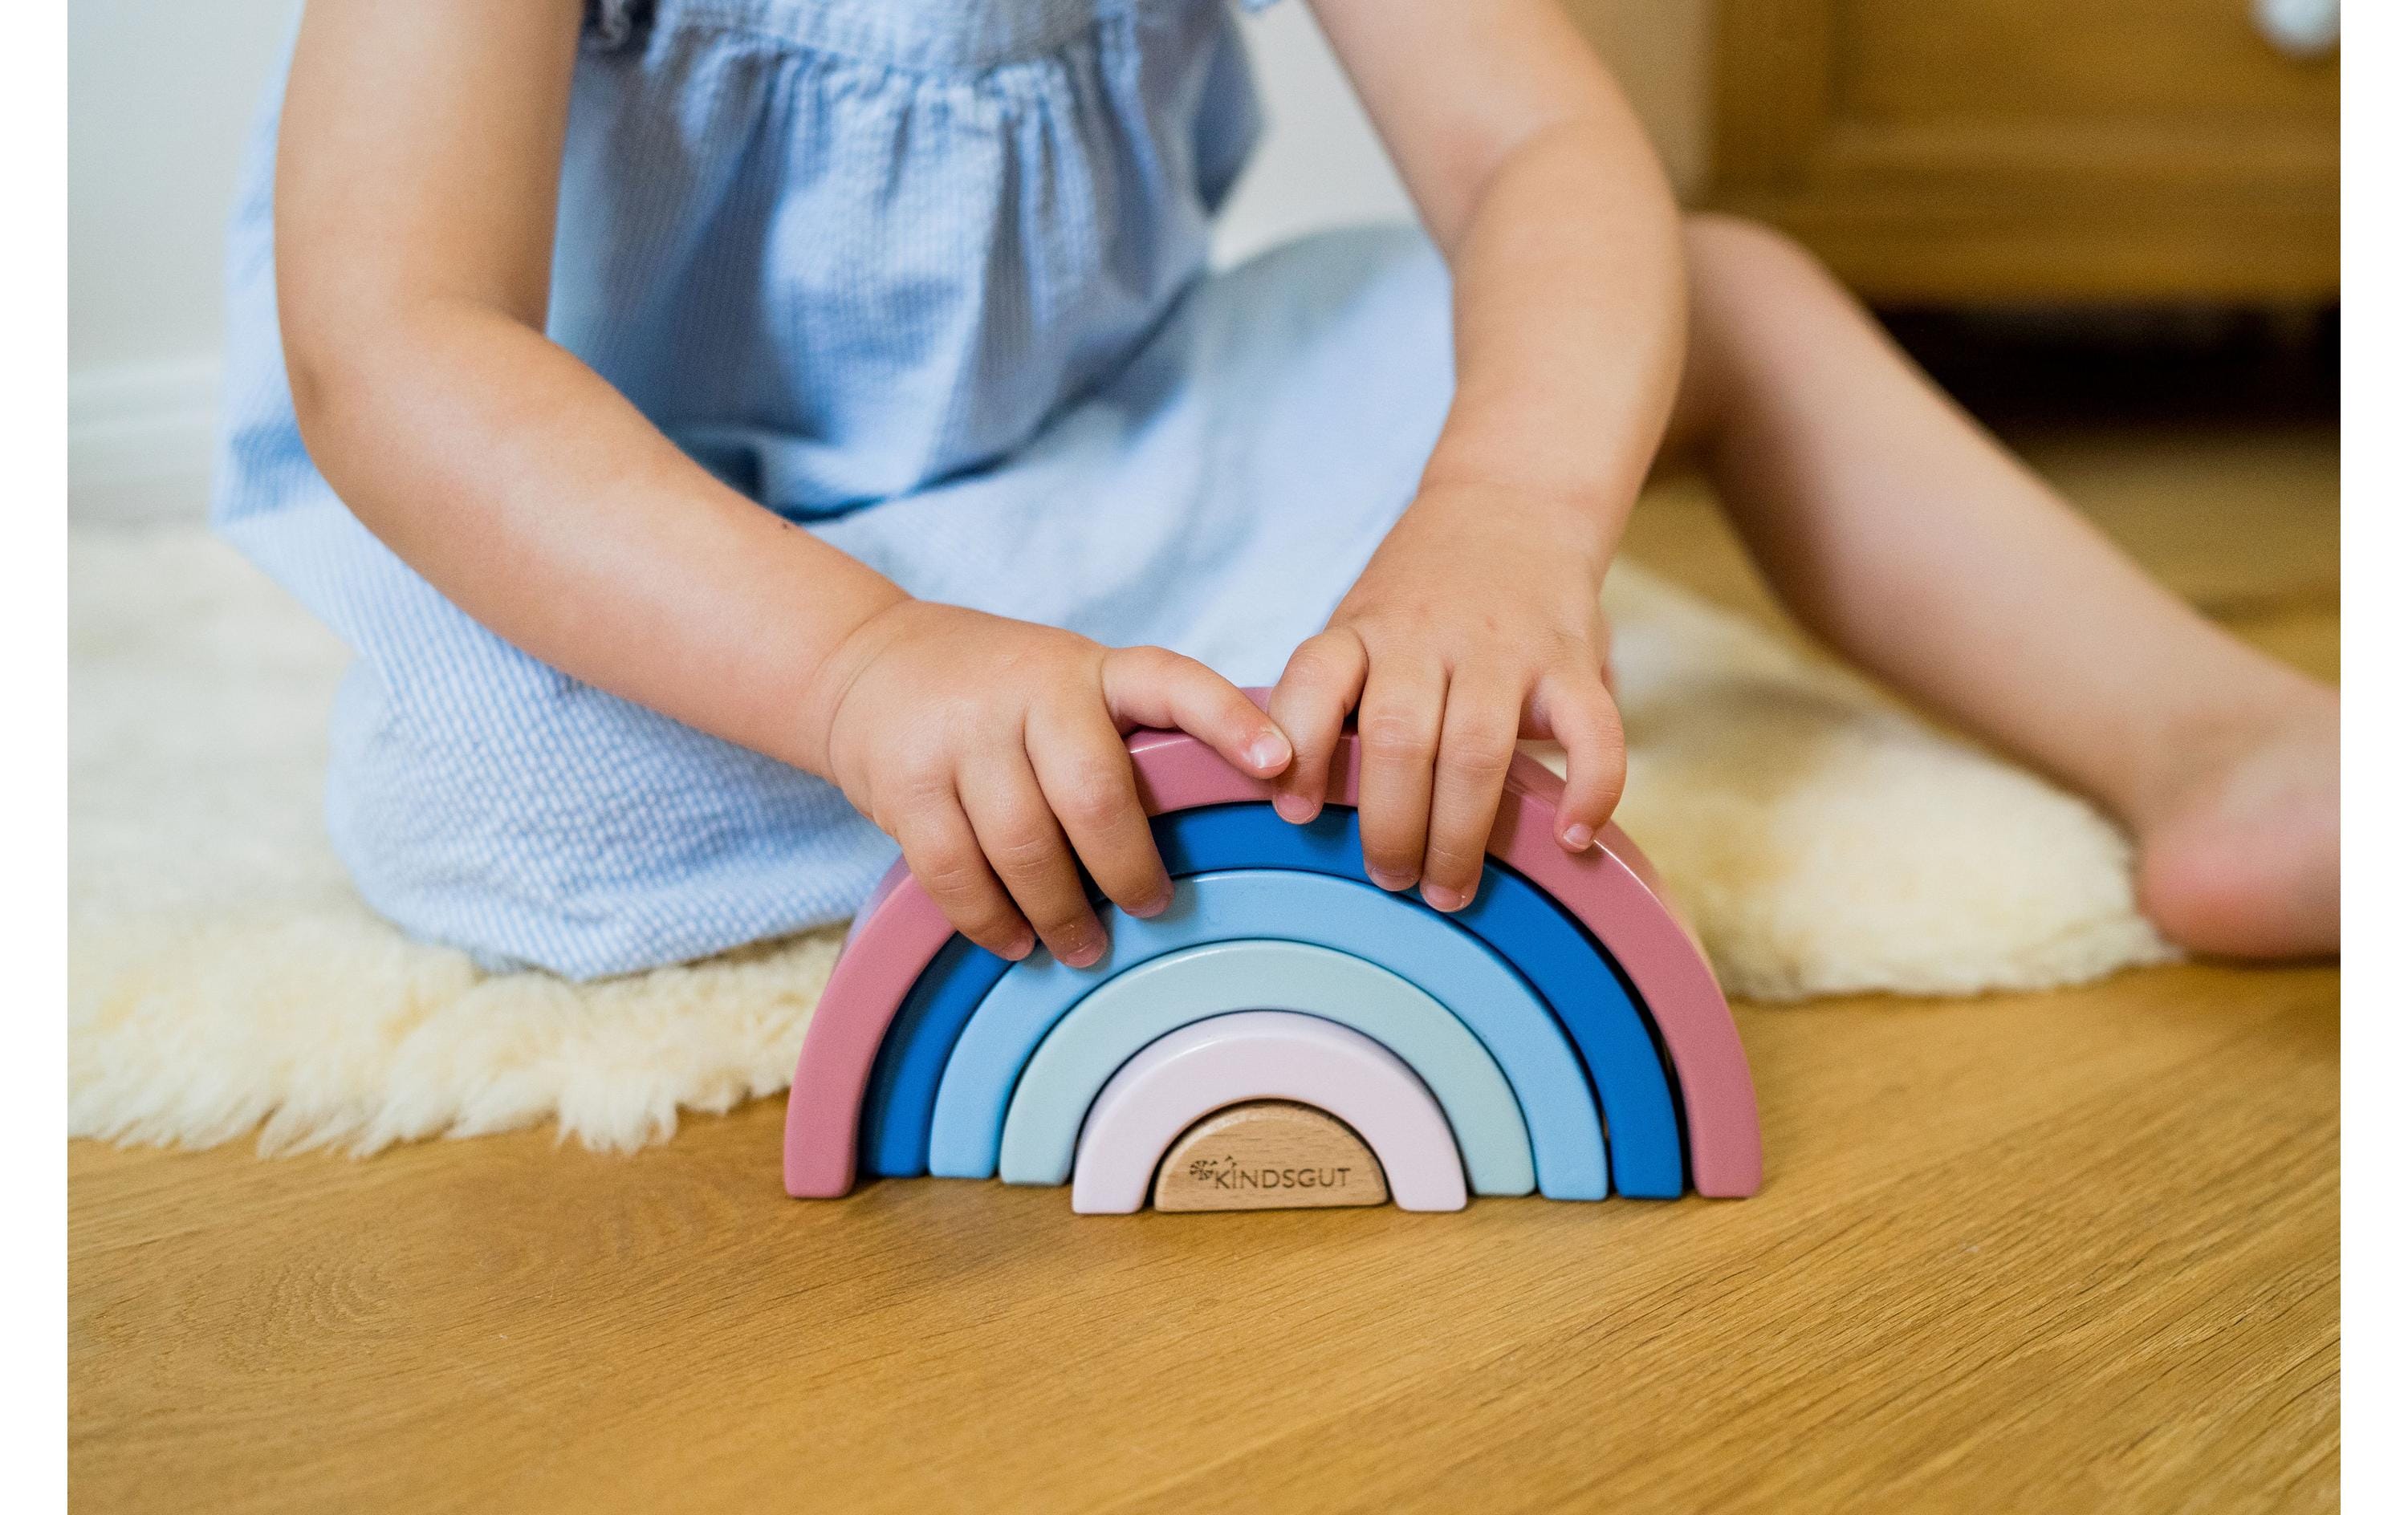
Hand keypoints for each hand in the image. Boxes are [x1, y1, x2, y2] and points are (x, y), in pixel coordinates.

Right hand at [806, 602, 1293, 964]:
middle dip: (1128, 869)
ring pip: (1025, 845)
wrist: (868, 662)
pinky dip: (990, 920)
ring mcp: (962, 734)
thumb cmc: (999, 694)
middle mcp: (1030, 691)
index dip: (1229, 721)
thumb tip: (1225, 822)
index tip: (1279, 764)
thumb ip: (1128, 734)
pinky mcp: (904, 780)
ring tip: (1081, 945)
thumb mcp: (1071, 685)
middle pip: (1095, 796)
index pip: (1172, 682)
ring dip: (1059, 913)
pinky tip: (1014, 941)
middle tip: (1151, 906)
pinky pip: (955, 871)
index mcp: (1091, 670)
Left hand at [1267, 485, 1624, 912]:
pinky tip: (1570, 838)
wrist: (1510, 504)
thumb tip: (1304, 809)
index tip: (1296, 813)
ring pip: (1476, 746)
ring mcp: (1502, 646)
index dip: (1300, 747)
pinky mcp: (1571, 658)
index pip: (1315, 681)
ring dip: (1460, 832)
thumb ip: (1344, 699)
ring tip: (1449, 892)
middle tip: (1390, 882)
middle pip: (1397, 737)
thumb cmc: (1420, 599)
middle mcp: (1426, 636)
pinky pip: (1591, 728)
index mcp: (1362, 630)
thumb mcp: (1363, 627)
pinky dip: (1588, 788)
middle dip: (1390, 825)